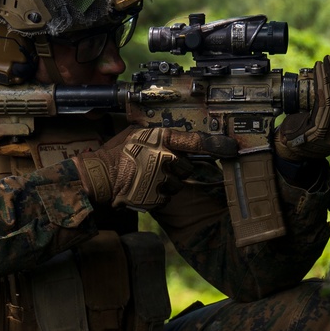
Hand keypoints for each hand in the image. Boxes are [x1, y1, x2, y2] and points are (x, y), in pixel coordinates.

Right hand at [73, 126, 235, 209]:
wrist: (99, 176)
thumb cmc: (116, 153)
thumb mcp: (136, 133)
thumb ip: (157, 134)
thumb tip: (173, 135)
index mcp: (161, 139)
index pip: (195, 141)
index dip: (215, 145)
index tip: (231, 148)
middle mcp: (164, 158)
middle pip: (186, 167)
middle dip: (177, 168)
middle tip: (159, 166)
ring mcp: (160, 179)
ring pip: (177, 184)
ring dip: (167, 182)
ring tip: (148, 177)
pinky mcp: (155, 197)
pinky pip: (165, 196)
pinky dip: (158, 194)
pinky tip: (144, 187)